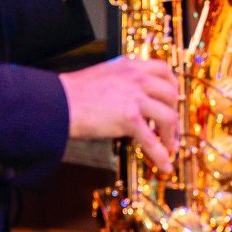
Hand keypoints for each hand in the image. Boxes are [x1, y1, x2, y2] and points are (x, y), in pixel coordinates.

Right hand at [59, 56, 178, 171]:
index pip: (163, 70)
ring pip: (168, 116)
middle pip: (170, 94)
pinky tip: (165, 165)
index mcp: (130, 66)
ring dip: (171, 134)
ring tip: (169, 147)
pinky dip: (161, 154)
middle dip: (174, 112)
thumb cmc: (72, 93)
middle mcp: (136, 78)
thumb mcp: (103, 75)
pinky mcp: (129, 118)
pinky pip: (152, 140)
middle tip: (171, 127)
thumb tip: (131, 98)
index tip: (173, 100)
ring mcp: (134, 97)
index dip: (172, 87)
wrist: (57, 103)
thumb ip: (121, 81)